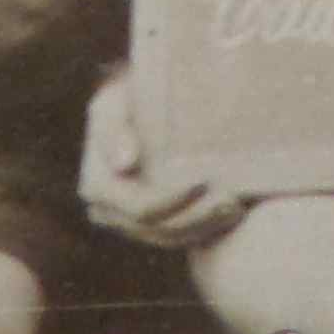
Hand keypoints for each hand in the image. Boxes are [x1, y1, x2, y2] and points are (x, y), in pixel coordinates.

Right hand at [78, 67, 245, 249]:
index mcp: (97, 186)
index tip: (203, 182)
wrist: (140, 99)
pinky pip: (180, 236)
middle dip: (197, 217)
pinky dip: (207, 227)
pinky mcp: (153, 223)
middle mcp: (109, 212)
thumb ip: (114, 127)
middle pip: (160, 229)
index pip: (140, 208)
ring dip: (206, 225)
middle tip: (231, 199)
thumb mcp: (113, 101)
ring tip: (236, 206)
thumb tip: (125, 162)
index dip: (173, 202)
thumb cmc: (127, 95)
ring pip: (172, 237)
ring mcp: (131, 223)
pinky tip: (233, 212)